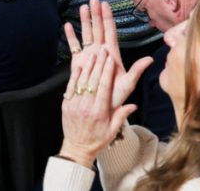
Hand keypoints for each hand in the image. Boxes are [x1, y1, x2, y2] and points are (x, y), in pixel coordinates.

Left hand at [57, 48, 137, 168]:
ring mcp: (75, 104)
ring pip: (82, 81)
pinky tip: (79, 65)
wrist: (76, 149)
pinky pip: (70, 87)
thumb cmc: (97, 140)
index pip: (104, 87)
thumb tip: (133, 105)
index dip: (107, 72)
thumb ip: (121, 116)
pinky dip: (75, 75)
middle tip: (103, 50)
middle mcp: (87, 106)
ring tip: (93, 54)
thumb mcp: (112, 131)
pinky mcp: (66, 104)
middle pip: (93, 80)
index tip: (110, 60)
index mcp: (99, 112)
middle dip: (99, 64)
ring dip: (88, 66)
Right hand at [65, 0, 151, 109]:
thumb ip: (136, 72)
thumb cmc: (115, 98)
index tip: (105, 4)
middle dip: (96, 14)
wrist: (100, 109)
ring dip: (84, 21)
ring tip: (82, 7)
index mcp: (112, 55)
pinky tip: (67, 26)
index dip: (108, 18)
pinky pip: (74, 47)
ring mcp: (90, 56)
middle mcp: (101, 53)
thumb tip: (150, 60)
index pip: (110, 32)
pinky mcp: (79, 63)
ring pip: (87, 34)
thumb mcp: (127, 85)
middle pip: (98, 29)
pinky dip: (71, 37)